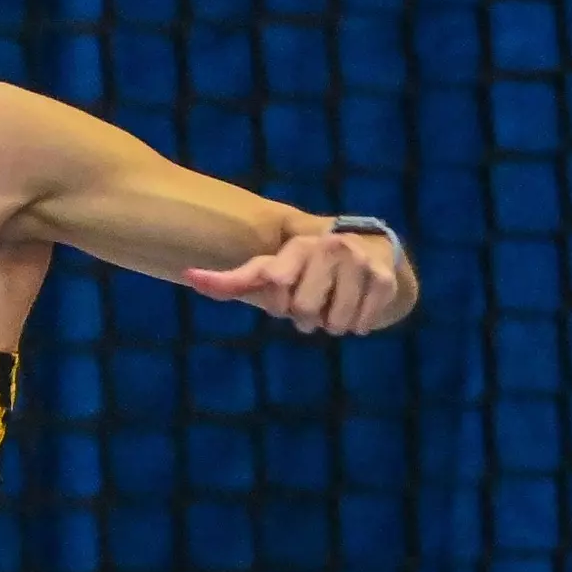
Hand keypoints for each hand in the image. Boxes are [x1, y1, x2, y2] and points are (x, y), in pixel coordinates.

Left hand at [183, 233, 399, 334]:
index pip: (272, 282)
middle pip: (303, 312)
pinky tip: (356, 309)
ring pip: (334, 322)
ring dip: (331, 324)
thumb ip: (231, 280)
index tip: (284, 296)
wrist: (368, 251)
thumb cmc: (305, 270)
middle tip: (312, 303)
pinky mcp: (383, 277)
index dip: (277, 303)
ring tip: (333, 304)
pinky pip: (362, 322)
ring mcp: (358, 261)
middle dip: (304, 317)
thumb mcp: (269, 272)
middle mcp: (327, 246)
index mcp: (295, 246)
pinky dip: (357, 325)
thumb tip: (187, 275)